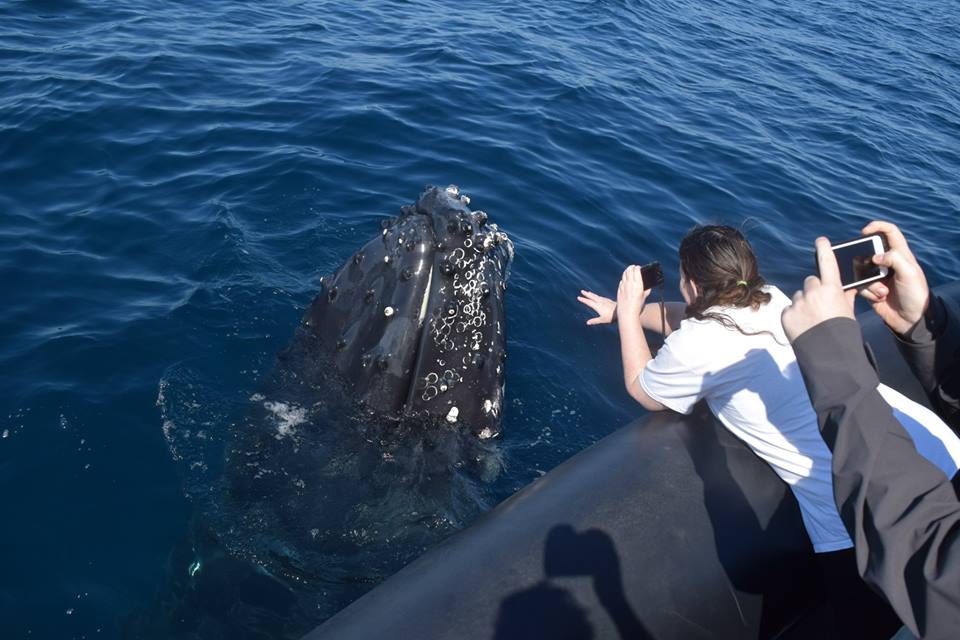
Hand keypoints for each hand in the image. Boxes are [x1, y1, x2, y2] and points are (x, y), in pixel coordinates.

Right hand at [577, 290, 616, 324]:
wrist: (620, 311)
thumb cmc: (611, 317)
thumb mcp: (602, 320)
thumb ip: (595, 321)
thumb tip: (587, 323)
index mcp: (597, 306)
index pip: (589, 302)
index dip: (583, 300)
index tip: (578, 297)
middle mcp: (600, 302)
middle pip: (592, 297)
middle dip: (587, 294)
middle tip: (582, 291)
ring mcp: (605, 300)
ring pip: (596, 296)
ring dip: (592, 294)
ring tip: (588, 292)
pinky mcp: (608, 300)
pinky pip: (601, 297)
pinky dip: (597, 296)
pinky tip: (598, 296)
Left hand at [616, 265, 650, 321]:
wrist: (627, 312)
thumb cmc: (638, 305)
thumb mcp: (644, 296)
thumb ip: (647, 290)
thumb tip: (648, 286)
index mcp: (637, 283)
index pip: (636, 269)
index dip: (638, 267)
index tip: (639, 268)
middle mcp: (630, 283)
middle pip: (629, 269)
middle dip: (632, 267)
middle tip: (634, 267)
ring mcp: (623, 285)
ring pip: (624, 274)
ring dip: (627, 271)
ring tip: (629, 271)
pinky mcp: (619, 289)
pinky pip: (621, 281)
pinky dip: (624, 279)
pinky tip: (626, 280)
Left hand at [782, 237, 857, 341]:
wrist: (830, 356)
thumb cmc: (843, 333)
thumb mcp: (848, 312)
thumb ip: (845, 296)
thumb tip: (846, 287)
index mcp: (832, 289)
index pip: (827, 263)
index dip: (824, 250)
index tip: (821, 240)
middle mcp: (813, 292)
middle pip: (811, 281)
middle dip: (814, 290)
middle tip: (820, 307)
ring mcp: (798, 303)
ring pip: (799, 295)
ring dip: (804, 303)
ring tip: (812, 321)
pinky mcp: (786, 314)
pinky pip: (790, 309)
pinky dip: (795, 315)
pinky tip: (803, 327)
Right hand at [858, 220, 929, 335]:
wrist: (910, 320)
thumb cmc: (915, 295)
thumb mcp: (910, 274)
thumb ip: (894, 259)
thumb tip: (874, 257)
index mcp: (901, 255)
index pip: (890, 232)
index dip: (877, 227)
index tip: (864, 232)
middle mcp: (888, 263)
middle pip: (869, 251)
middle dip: (866, 261)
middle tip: (869, 270)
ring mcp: (878, 276)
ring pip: (861, 270)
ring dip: (869, 282)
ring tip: (882, 292)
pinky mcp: (870, 288)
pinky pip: (860, 285)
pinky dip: (867, 291)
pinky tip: (880, 298)